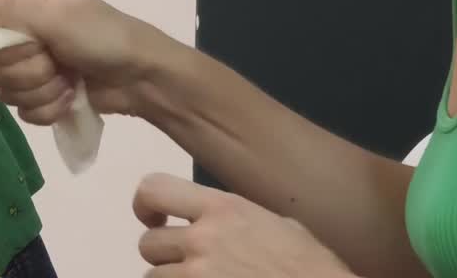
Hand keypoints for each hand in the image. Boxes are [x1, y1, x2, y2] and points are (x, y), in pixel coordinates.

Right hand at [0, 0, 173, 123]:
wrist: (144, 76)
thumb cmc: (102, 37)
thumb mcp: (54, 15)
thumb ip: (2, 9)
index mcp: (26, 10)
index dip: (6, 47)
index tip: (33, 46)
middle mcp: (27, 38)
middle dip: (29, 72)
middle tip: (58, 63)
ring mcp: (37, 71)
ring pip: (9, 94)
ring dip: (43, 92)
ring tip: (70, 82)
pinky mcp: (48, 99)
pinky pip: (25, 113)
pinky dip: (50, 109)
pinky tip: (71, 99)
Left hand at [135, 173, 354, 277]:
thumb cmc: (311, 266)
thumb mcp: (277, 225)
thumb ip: (236, 219)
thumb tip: (214, 221)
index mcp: (224, 209)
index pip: (154, 188)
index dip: (145, 204)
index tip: (156, 219)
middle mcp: (205, 239)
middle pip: (147, 243)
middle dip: (163, 256)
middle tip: (186, 263)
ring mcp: (199, 276)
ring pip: (153, 277)